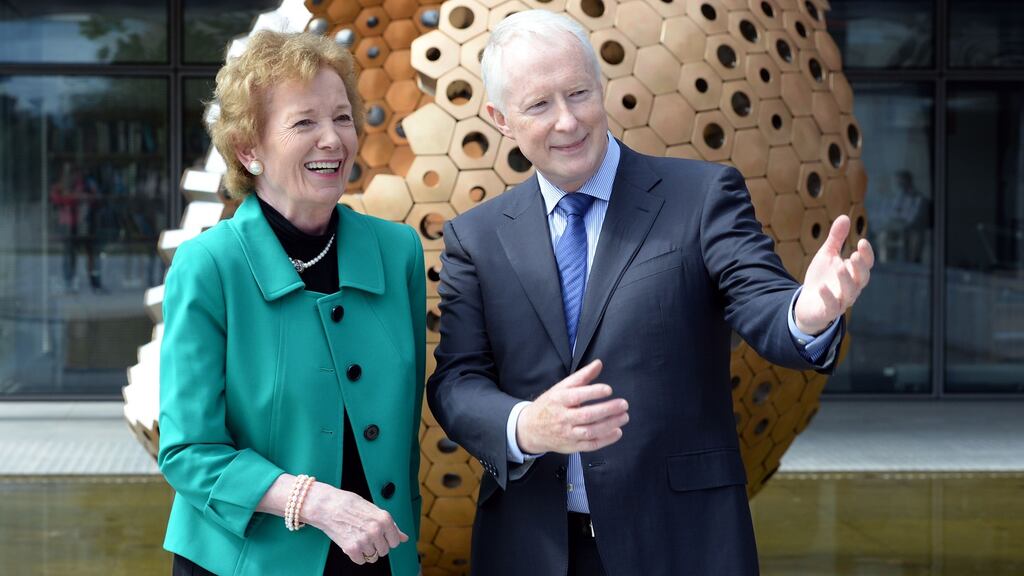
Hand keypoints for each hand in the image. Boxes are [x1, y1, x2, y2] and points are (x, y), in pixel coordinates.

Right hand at [302, 485, 408, 564]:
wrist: (327, 506)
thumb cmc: (349, 504)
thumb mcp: (374, 510)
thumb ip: (391, 526)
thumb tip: (404, 537)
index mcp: (384, 519)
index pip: (395, 542)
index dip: (387, 539)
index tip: (380, 536)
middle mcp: (376, 531)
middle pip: (384, 551)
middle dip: (377, 545)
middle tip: (366, 535)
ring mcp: (364, 540)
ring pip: (372, 557)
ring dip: (366, 550)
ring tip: (357, 536)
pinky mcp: (351, 549)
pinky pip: (360, 561)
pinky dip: (356, 555)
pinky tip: (352, 543)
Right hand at [516, 360, 629, 454]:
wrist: (531, 429)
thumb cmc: (549, 405)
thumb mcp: (561, 387)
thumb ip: (582, 376)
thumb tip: (599, 364)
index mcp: (559, 400)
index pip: (577, 396)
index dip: (593, 392)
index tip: (608, 389)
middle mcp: (562, 417)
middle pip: (587, 415)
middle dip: (607, 410)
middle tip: (623, 404)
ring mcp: (567, 434)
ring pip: (590, 431)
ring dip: (610, 425)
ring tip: (624, 417)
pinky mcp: (572, 446)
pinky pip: (591, 445)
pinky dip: (605, 440)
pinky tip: (617, 432)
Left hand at [794, 215, 874, 334]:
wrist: (807, 304)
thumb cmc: (822, 278)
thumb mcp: (827, 256)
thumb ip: (836, 239)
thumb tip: (845, 216)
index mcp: (854, 274)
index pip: (866, 264)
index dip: (866, 254)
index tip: (862, 241)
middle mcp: (852, 288)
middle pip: (862, 279)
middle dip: (859, 267)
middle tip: (854, 255)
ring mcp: (842, 301)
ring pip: (850, 292)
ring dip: (846, 280)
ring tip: (840, 267)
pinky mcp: (828, 312)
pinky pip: (832, 306)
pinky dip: (828, 297)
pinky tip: (822, 287)